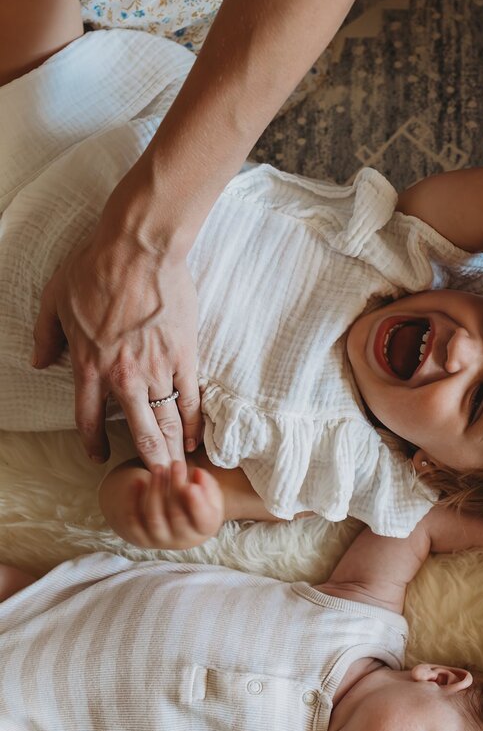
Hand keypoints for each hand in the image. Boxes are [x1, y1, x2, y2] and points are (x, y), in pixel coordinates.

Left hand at [32, 186, 202, 467]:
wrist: (139, 247)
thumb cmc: (95, 267)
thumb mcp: (54, 299)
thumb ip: (46, 336)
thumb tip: (39, 362)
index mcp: (89, 366)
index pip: (87, 419)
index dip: (92, 444)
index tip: (98, 457)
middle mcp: (123, 376)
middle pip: (137, 432)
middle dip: (146, 463)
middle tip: (154, 483)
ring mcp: (157, 369)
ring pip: (166, 422)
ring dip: (171, 451)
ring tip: (176, 473)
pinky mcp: (185, 356)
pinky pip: (190, 400)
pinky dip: (192, 423)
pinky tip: (194, 440)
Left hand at [124, 461, 224, 549]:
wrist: (175, 524)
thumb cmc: (196, 504)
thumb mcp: (209, 494)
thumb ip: (207, 484)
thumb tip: (198, 473)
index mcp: (205, 528)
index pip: (203, 520)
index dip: (197, 505)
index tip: (191, 486)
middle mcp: (182, 538)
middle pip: (176, 516)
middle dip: (175, 487)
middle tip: (176, 464)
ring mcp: (159, 539)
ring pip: (154, 517)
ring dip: (155, 490)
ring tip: (158, 468)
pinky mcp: (140, 536)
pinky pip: (133, 519)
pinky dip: (133, 500)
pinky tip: (137, 480)